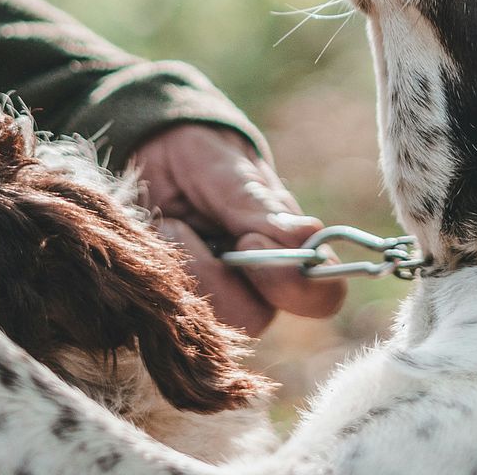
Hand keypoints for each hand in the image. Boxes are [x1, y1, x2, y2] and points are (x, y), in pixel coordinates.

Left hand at [130, 124, 344, 333]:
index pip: (323, 295)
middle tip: (187, 225)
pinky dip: (154, 275)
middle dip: (212, 274)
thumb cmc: (202, 158)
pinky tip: (154, 241)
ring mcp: (216, 303)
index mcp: (292, 251)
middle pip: (253, 319)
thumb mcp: (226, 171)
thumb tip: (311, 234)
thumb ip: (262, 207)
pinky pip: (165, 317)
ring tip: (168, 225)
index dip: (290, 282)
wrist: (154, 155)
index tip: (249, 238)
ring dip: (178, 268)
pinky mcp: (175, 310)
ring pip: (205, 322)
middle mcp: (260, 286)